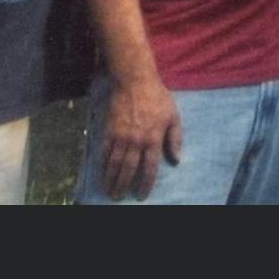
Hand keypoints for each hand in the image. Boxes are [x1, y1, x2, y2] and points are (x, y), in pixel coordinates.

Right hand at [103, 76, 183, 200]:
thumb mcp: (173, 116)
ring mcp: (121, 136)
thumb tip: (177, 160)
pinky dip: (103, 164)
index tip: (141, 196)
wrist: (135, 81)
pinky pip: (104, 151)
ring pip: (114, 164)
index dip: (145, 184)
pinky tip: (102, 172)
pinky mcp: (109, 130)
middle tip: (119, 197)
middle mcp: (137, 141)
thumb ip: (175, 139)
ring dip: (111, 179)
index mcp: (154, 139)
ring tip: (109, 190)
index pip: (149, 168)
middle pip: (128, 170)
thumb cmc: (157, 98)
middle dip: (123, 186)